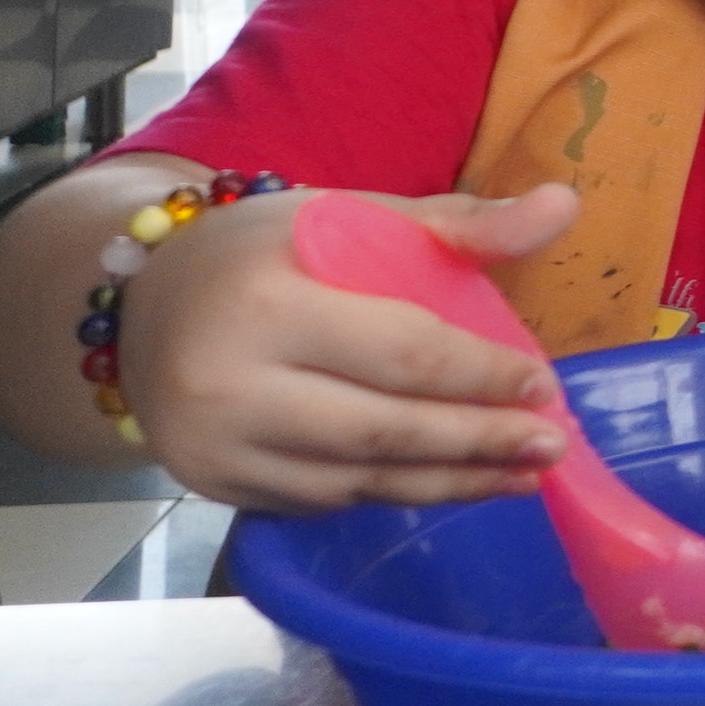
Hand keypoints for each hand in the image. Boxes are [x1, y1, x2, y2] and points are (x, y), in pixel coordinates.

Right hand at [119, 181, 579, 513]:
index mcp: (269, 306)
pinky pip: (321, 501)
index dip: (482, 377)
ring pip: (357, 481)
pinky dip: (388, 491)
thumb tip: (562, 204)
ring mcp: (215, 447)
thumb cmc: (261, 253)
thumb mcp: (350, 216)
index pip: (403, 355)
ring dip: (449, 484)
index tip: (546, 386)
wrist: (142, 302)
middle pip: (385, 431)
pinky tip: (443, 481)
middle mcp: (231, 386)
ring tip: (520, 476)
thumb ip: (457, 223)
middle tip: (550, 446)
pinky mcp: (213, 486)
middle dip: (479, 443)